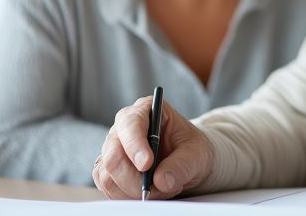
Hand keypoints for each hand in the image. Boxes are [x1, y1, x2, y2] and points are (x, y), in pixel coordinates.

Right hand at [93, 96, 213, 199]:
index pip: (131, 124)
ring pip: (107, 176)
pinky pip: (108, 189)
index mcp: (146, 109)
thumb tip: (160, 181)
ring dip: (134, 190)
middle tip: (160, 187)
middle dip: (135, 178)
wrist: (188, 162)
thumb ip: (182, 165)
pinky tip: (149, 192)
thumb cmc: (191, 150)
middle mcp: (123, 127)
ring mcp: (112, 149)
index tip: (146, 164)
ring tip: (162, 188)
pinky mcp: (108, 171)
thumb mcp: (197, 153)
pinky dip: (128, 196)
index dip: (135, 145)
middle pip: (113, 155)